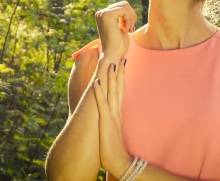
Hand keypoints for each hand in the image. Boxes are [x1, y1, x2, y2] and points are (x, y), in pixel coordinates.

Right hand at [94, 1, 137, 59]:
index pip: (122, 6)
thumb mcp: (121, 27)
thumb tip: (126, 5)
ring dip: (131, 18)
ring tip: (128, 30)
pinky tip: (126, 30)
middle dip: (131, 16)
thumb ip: (122, 16)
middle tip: (130, 29)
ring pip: (126, 6)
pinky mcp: (106, 15)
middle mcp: (100, 13)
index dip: (130, 16)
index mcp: (103, 15)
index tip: (129, 29)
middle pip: (124, 4)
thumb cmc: (119, 45)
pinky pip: (125, 10)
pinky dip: (130, 20)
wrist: (113, 55)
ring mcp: (102, 13)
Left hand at [94, 58, 131, 178]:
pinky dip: (99, 92)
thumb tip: (109, 116)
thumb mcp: (113, 131)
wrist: (121, 162)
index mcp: (118, 113)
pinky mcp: (105, 122)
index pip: (121, 91)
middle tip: (121, 57)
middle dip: (119, 72)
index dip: (121, 77)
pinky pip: (102, 104)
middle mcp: (116, 111)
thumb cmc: (114, 149)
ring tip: (111, 62)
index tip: (122, 64)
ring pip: (112, 92)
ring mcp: (111, 116)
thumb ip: (112, 122)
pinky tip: (97, 82)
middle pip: (119, 87)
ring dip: (111, 77)